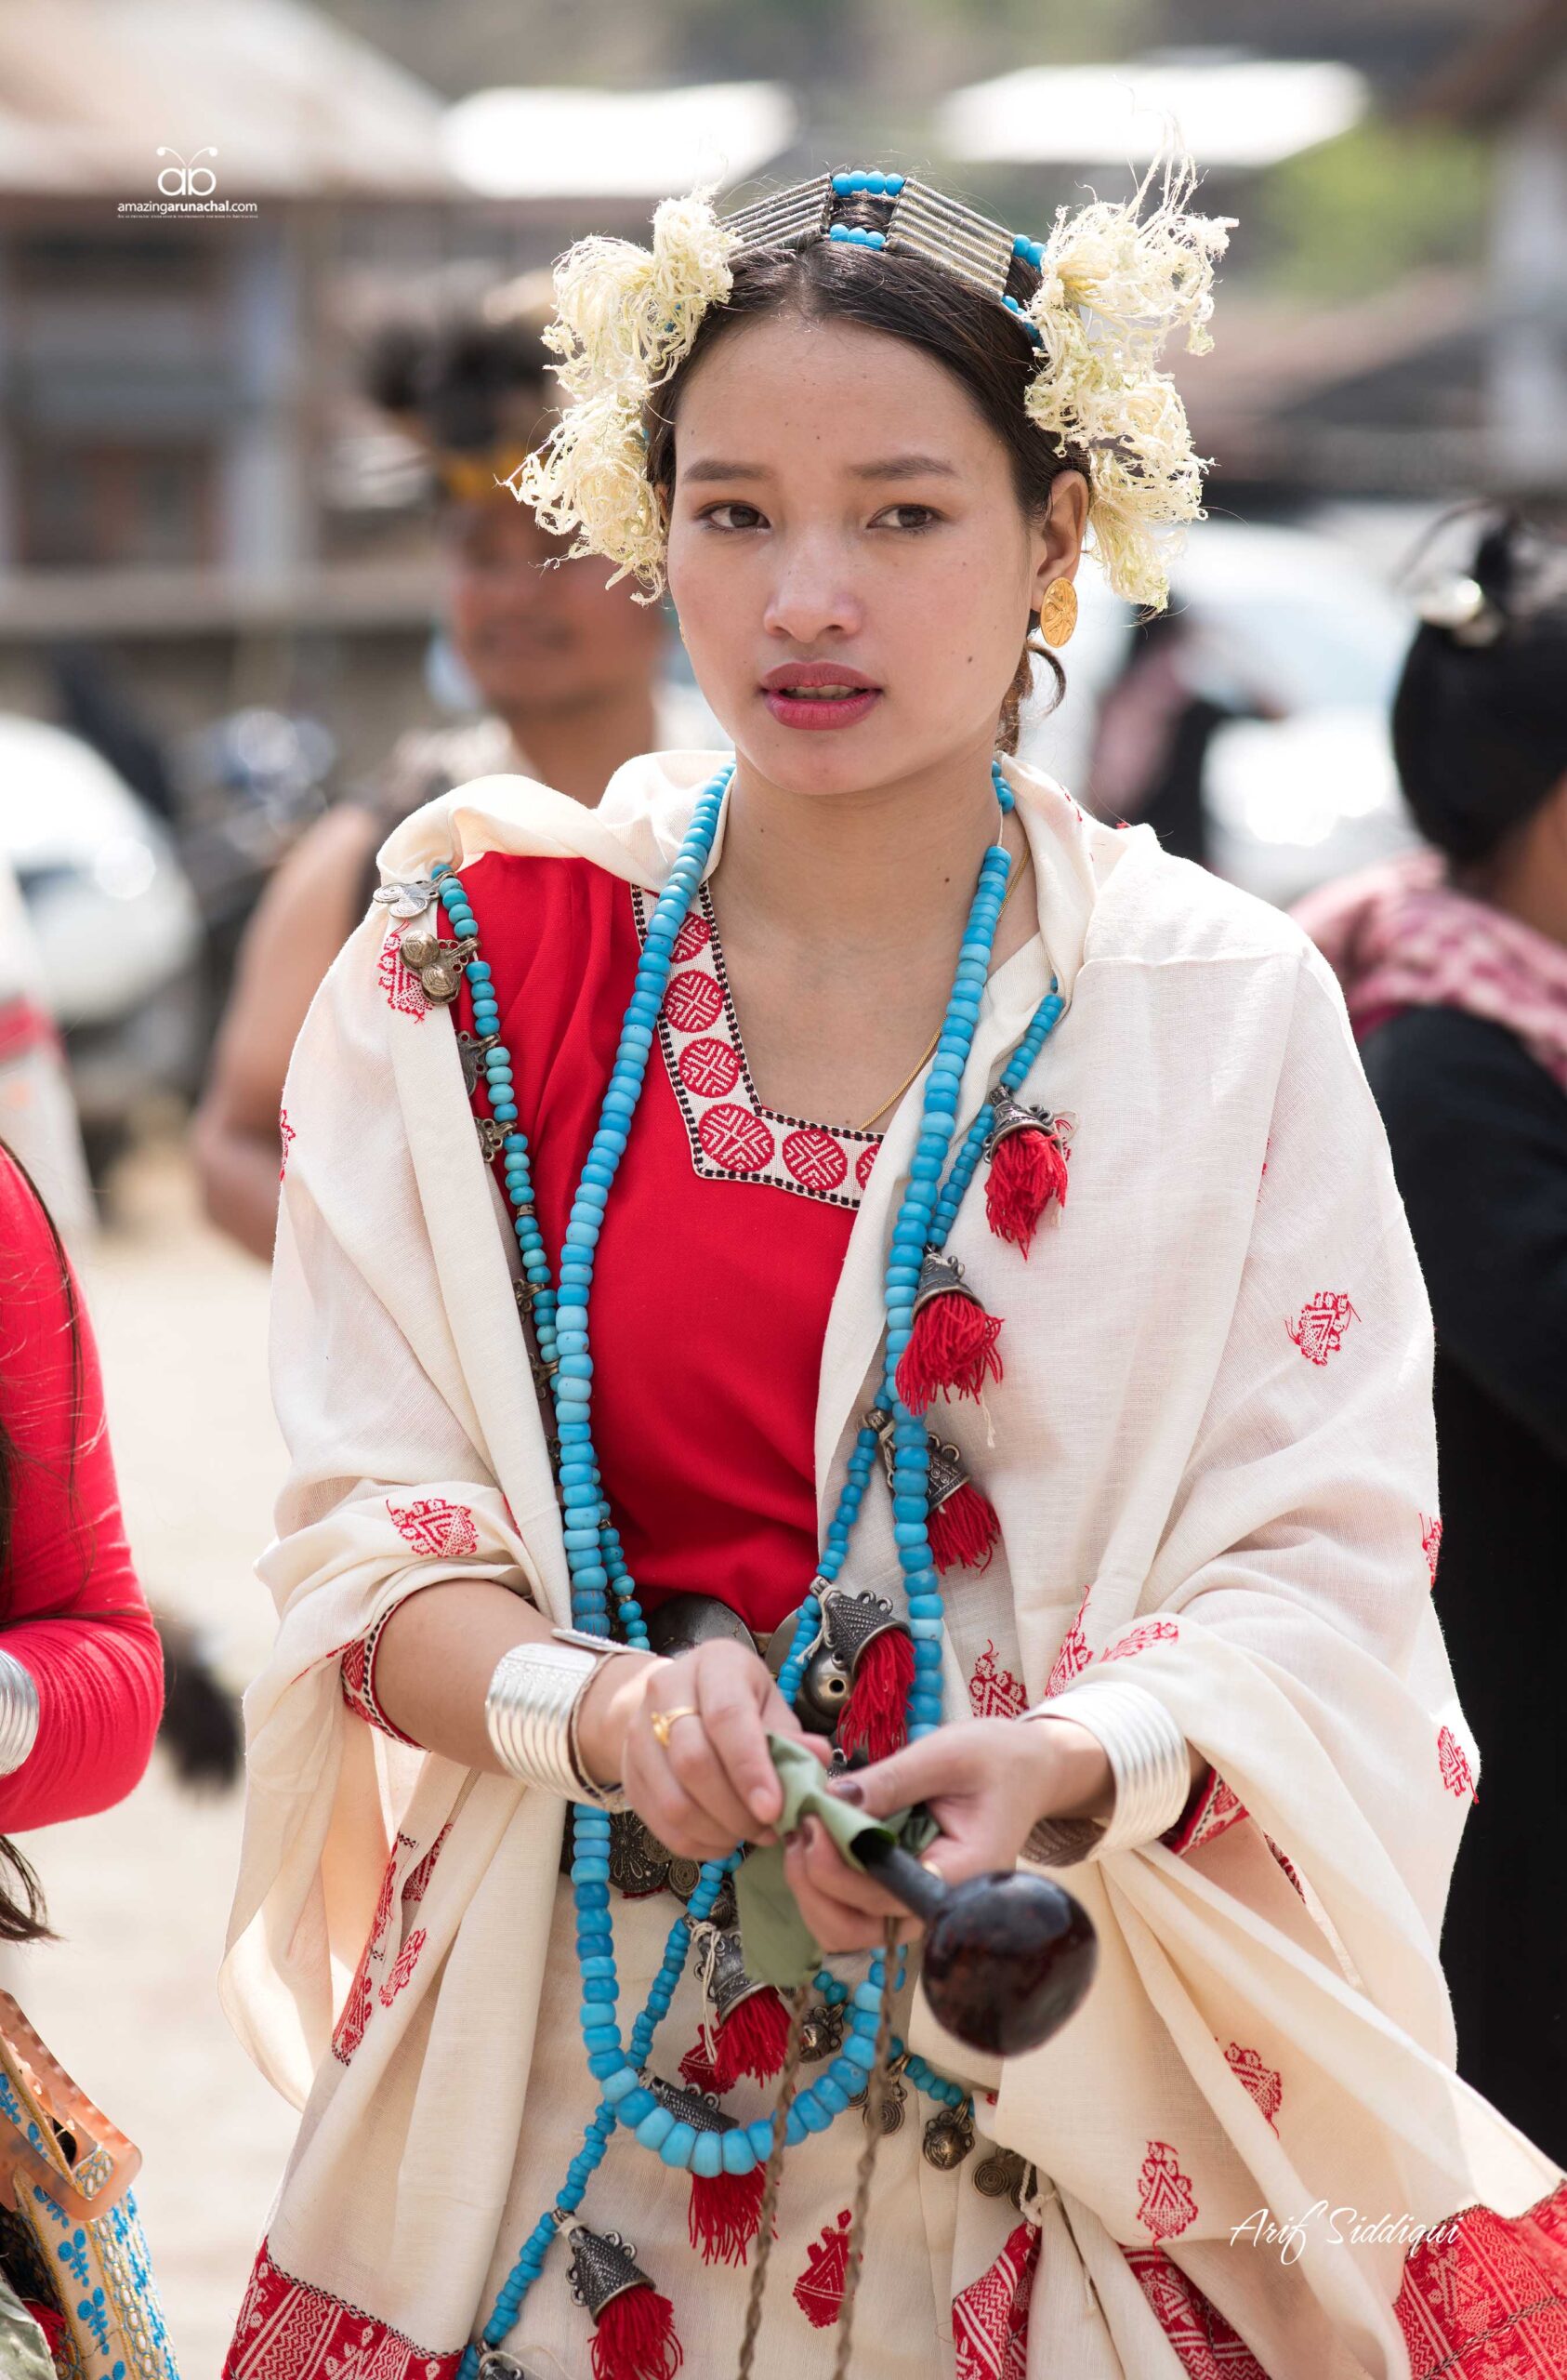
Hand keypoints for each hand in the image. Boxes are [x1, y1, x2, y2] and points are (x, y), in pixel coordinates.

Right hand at [579, 1637, 824, 1864]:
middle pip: (693, 1762)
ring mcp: (639, 1733)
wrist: (677, 1702)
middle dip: (736, 1809)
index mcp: (714, 1665)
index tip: (773, 1810)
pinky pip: (659, 1823)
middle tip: (768, 1828)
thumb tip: (817, 1760)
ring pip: (673, 1800)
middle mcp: (666, 1690)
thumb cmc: (738, 1703)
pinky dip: (697, 1844)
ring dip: (717, 1831)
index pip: (726, 1717)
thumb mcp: (771, 1707)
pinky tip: (723, 1841)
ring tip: (748, 1835)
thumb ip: (793, 1738)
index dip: (750, 1768)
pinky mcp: (629, 1772)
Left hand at [783, 1716, 1112, 1954]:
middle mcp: (939, 1906)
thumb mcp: (947, 1754)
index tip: (812, 1823)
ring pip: (845, 1929)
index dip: (838, 1869)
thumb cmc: (997, 1759)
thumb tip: (832, 1799)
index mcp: (962, 1877)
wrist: (1027, 1770)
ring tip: (803, 1831)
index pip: (885, 1897)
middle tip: (800, 1826)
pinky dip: (823, 1882)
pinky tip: (816, 1838)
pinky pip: (851, 1909)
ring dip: (812, 1889)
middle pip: (856, 1930)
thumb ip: (890, 1780)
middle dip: (815, 1885)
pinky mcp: (900, 1894)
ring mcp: (917, 1905)